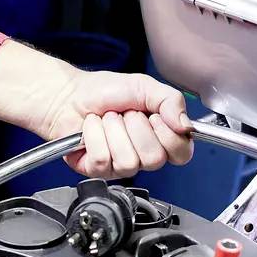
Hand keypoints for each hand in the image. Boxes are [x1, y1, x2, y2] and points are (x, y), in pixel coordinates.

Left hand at [0, 40, 192, 178]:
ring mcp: (121, 166)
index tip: (154, 115)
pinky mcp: (98, 170)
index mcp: (161, 137)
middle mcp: (144, 156)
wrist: (70, 95)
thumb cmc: (105, 92)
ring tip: (106, 120)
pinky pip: (104, 159)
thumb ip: (170, 101)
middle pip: (155, 159)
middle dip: (136, 127)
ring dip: (113, 130)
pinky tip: (91, 129)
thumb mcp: (144, 86)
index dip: (169, 135)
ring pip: (128, 161)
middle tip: (124, 114)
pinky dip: (94, 136)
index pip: (182, 153)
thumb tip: (185, 124)